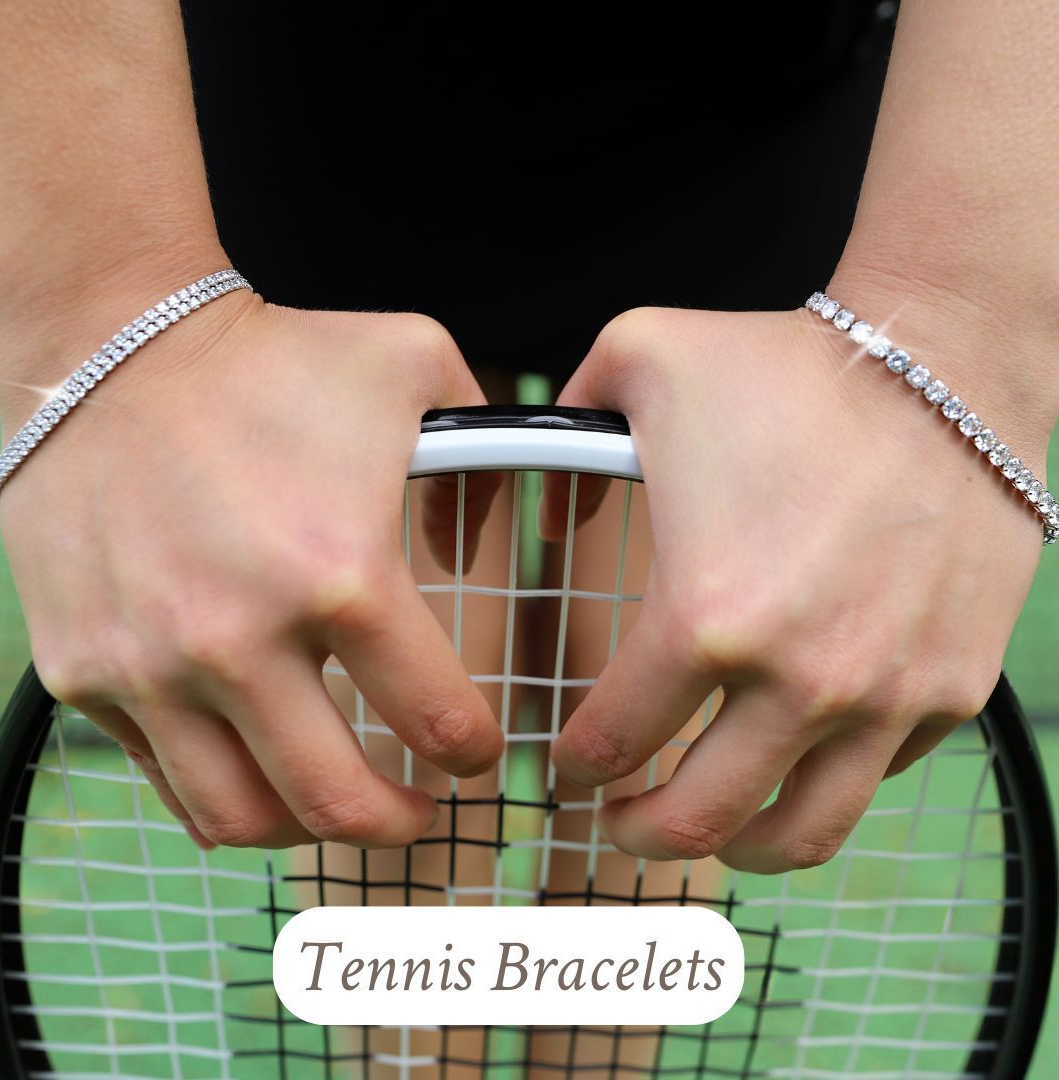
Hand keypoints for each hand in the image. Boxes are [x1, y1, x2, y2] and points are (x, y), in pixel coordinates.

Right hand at [0, 291, 503, 848]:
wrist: (110, 346)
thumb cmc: (271, 359)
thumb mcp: (413, 365)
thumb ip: (485, 450)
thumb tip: (478, 544)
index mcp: (343, 574)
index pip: (436, 719)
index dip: (474, 750)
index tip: (477, 749)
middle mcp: (241, 638)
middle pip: (339, 802)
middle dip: (401, 825)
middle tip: (422, 814)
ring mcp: (153, 665)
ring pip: (243, 817)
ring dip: (310, 831)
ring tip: (338, 806)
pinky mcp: (87, 670)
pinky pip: (165, 778)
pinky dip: (224, 797)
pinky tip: (257, 773)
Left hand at [541, 304, 1045, 873]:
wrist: (947, 364)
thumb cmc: (789, 367)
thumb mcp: (640, 360)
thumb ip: (562, 431)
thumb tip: (552, 515)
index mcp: (705, 616)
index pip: (615, 738)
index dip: (576, 765)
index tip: (568, 766)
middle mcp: (799, 678)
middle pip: (698, 815)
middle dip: (638, 833)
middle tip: (617, 823)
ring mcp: (884, 695)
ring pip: (801, 832)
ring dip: (738, 850)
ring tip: (710, 835)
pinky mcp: (952, 691)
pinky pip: (881, 778)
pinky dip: (826, 786)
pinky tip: (797, 760)